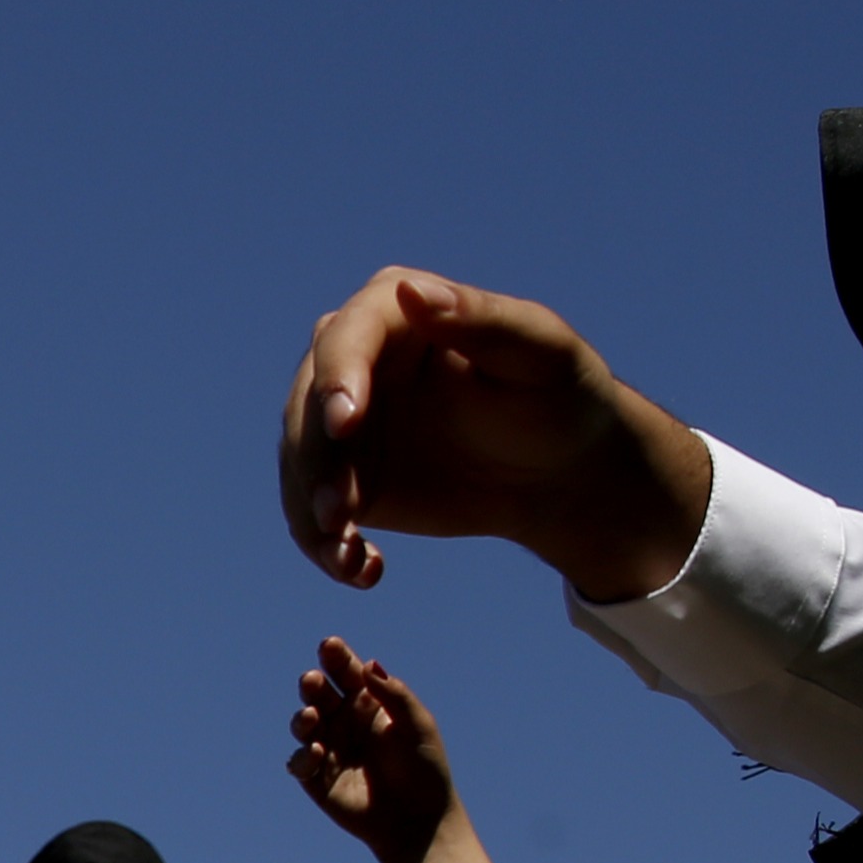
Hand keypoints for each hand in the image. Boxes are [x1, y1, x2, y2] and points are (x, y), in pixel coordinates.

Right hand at [280, 269, 706, 598]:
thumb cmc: (560, 395)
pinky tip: (364, 571)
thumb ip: (481, 319)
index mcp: (395, 313)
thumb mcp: (538, 352)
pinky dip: (328, 547)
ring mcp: (342, 423)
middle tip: (341, 513)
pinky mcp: (342, 477)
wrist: (562, 469)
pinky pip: (312, 513)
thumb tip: (411, 291)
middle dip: (316, 462)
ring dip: (314, 513)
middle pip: (306, 409)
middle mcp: (353, 362)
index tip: (346, 424)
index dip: (338, 379)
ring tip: (348, 557)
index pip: (345, 339)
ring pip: (301, 467)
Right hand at [286, 636, 465, 862]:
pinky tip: (316, 754)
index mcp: (369, 705)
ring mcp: (329, 750)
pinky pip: (300, 762)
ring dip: (302, 717)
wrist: (418, 819)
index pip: (348, 674)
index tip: (330, 646)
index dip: (337, 658)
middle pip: (320, 695)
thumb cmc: (424, 769)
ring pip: (304, 724)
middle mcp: (345, 723)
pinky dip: (303, 756)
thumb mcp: (417, 725)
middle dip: (313, 684)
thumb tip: (369, 664)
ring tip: (310, 717)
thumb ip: (394, 694)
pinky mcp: (317, 779)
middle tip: (314, 681)